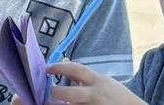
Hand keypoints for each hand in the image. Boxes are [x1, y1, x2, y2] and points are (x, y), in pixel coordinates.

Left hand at [9, 61, 142, 104]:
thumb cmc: (116, 96)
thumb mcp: (103, 82)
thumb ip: (83, 76)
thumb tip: (62, 62)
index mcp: (97, 81)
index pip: (76, 70)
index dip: (59, 68)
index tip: (47, 68)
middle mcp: (94, 95)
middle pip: (70, 94)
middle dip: (57, 92)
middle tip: (49, 91)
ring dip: (58, 104)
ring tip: (49, 102)